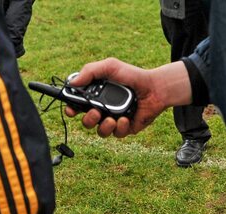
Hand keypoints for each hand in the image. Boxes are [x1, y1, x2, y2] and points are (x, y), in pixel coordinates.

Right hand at [65, 59, 189, 137]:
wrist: (154, 88)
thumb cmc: (132, 76)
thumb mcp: (110, 67)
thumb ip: (90, 71)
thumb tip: (73, 82)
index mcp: (96, 95)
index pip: (78, 105)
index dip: (71, 109)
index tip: (71, 110)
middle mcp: (103, 109)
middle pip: (86, 122)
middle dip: (88, 120)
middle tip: (96, 112)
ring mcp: (114, 120)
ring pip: (100, 131)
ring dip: (104, 127)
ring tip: (112, 118)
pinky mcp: (125, 128)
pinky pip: (116, 134)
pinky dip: (120, 127)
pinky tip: (126, 119)